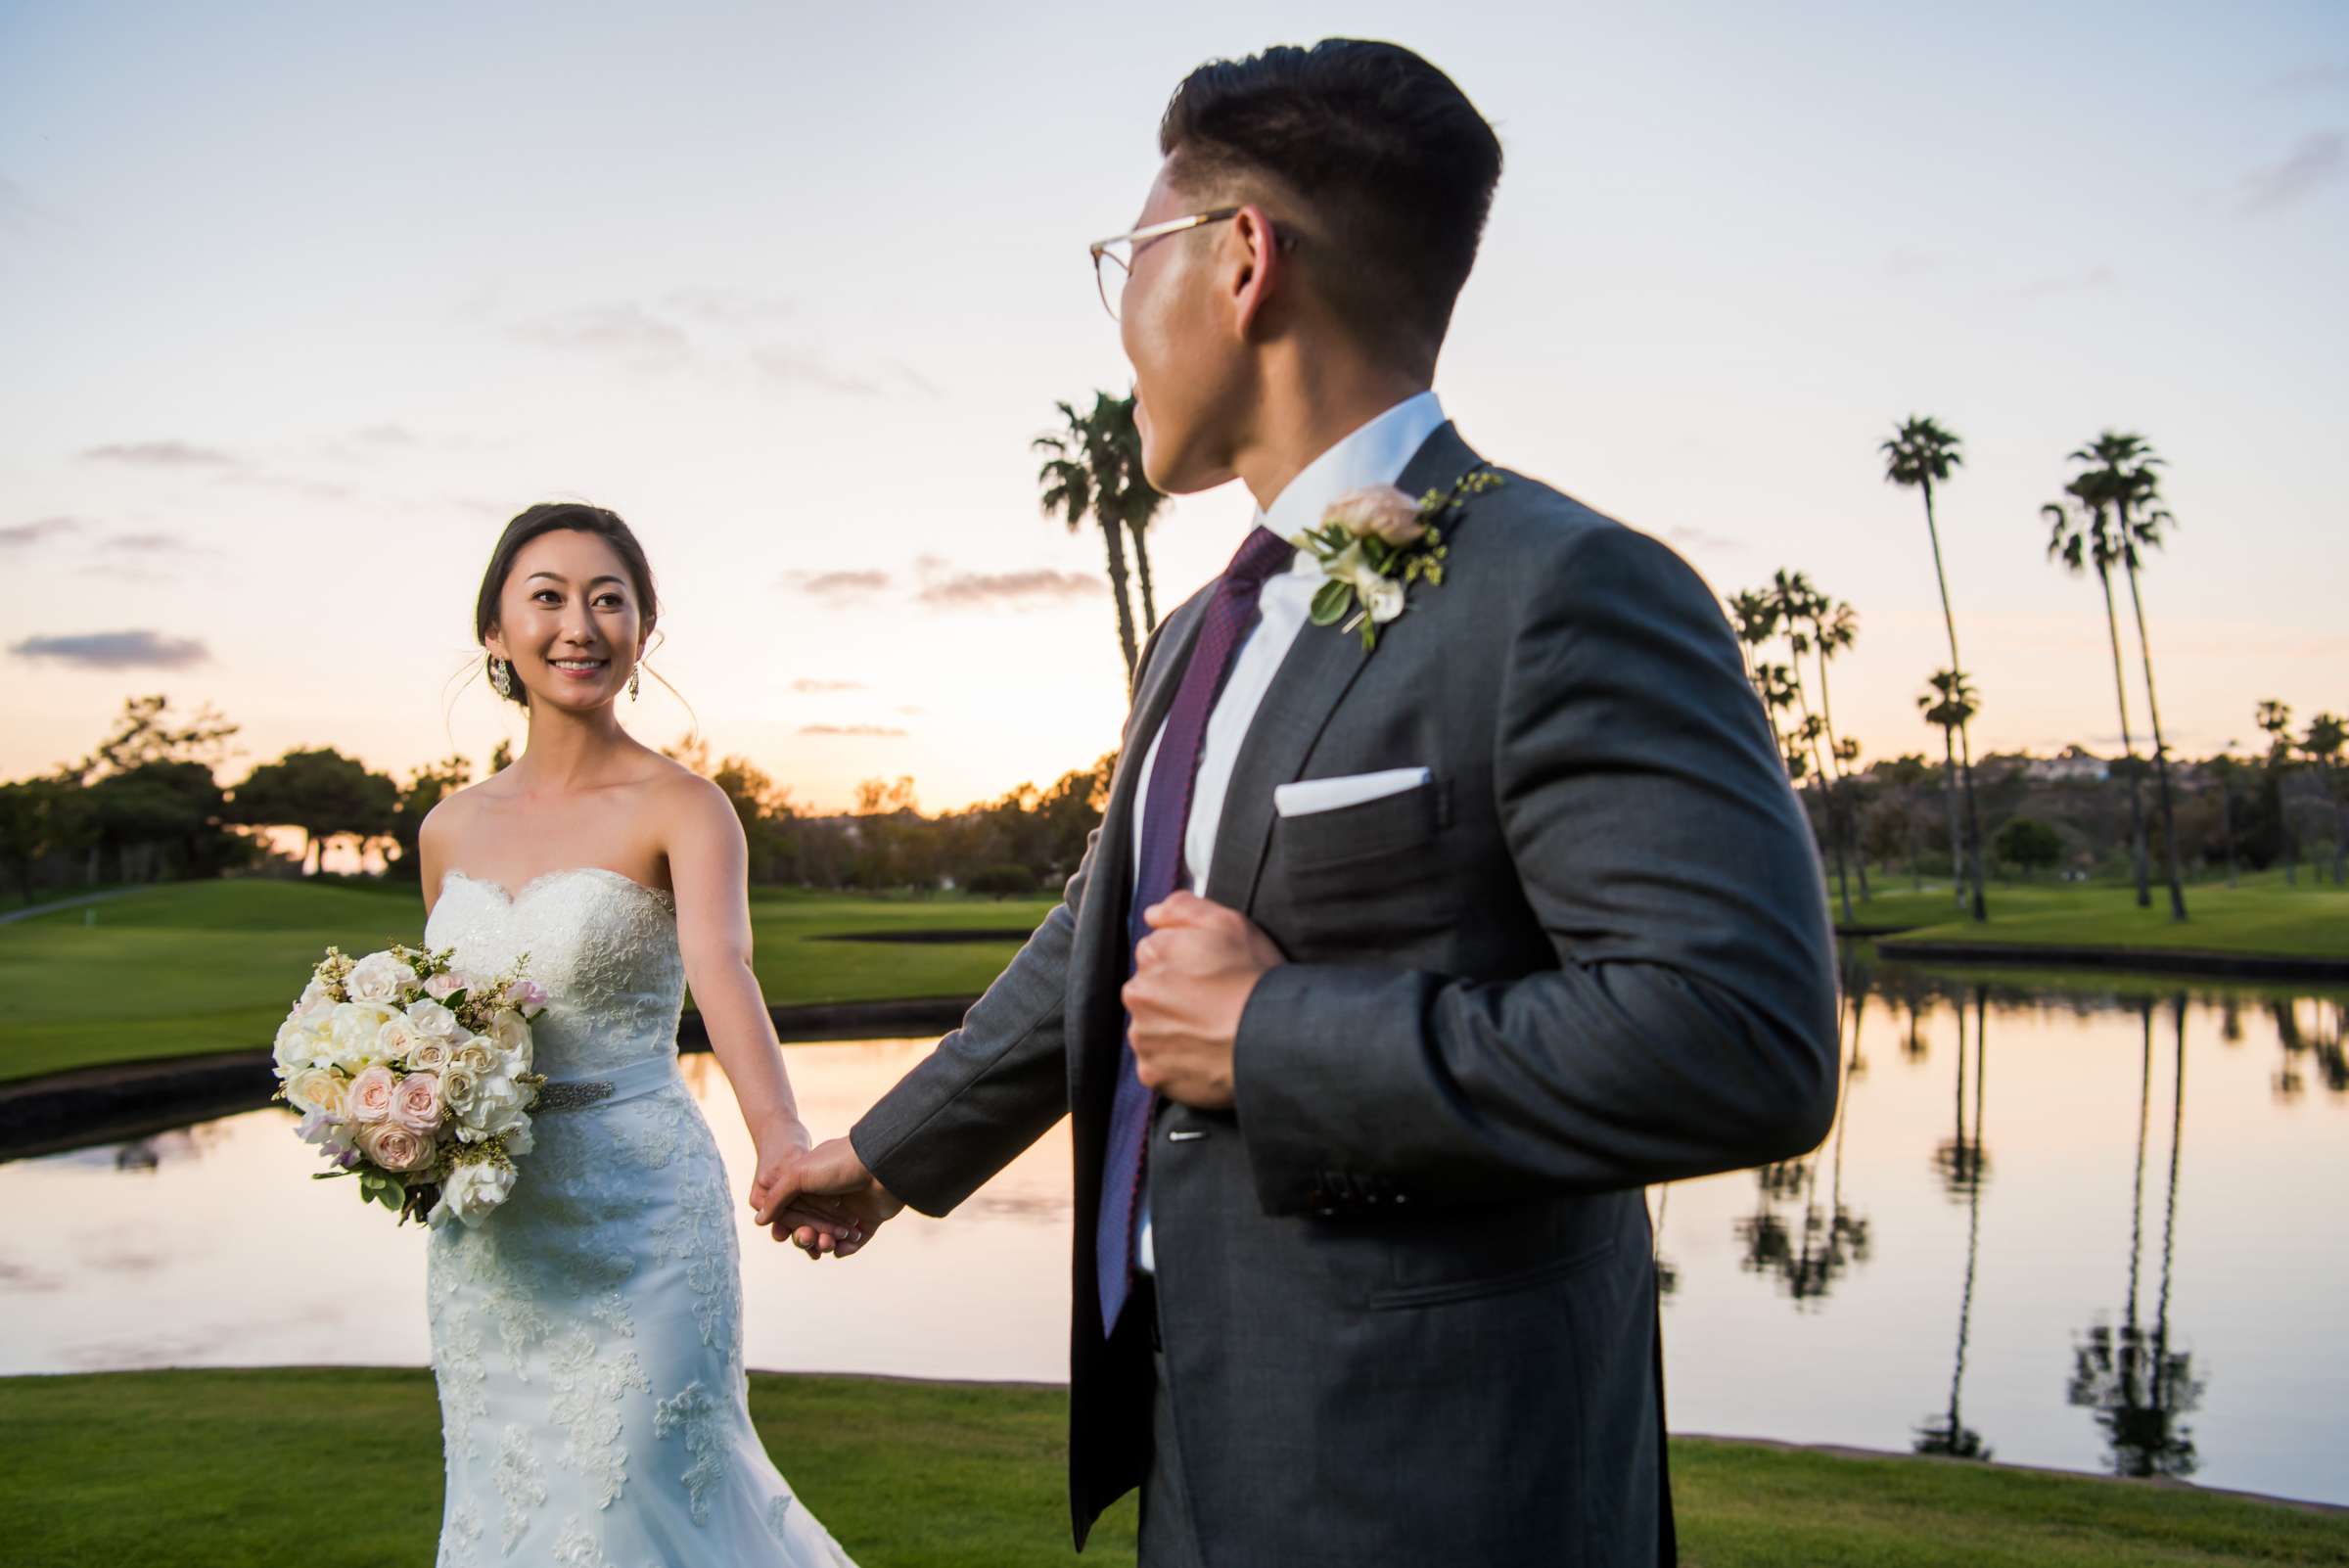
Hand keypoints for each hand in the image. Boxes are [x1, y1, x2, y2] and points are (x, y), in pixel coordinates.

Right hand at [749, 1135, 903, 1259]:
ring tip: (825, 1243)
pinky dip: (844, 1249)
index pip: (795, 1211)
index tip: (781, 1234)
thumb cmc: (837, 1163)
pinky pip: (853, 1244)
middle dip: (806, 1236)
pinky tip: (839, 1248)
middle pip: (811, 1227)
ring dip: (824, 1244)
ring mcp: (852, 1210)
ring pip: (831, 1237)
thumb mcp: (797, 1174)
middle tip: (807, 1237)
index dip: (788, 1225)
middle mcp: (832, 1197)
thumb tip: (759, 1220)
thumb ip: (777, 1197)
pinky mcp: (870, 1222)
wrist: (879, 1163)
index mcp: (814, 1184)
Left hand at [1121, 889, 1284, 1110]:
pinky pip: (1159, 1065)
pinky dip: (1177, 1063)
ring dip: (1173, 1030)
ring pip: (1152, 1028)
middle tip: (1213, 1004)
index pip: (1157, 953)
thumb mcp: (1227, 922)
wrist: (1269, 1038)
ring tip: (1211, 1032)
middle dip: (1174, 996)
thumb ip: (1182, 908)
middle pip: (1151, 991)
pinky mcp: (1152, 1073)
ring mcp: (1143, 1037)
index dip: (1187, 963)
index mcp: (1152, 955)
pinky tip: (1205, 1056)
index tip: (1211, 974)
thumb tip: (1153, 914)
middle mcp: (1137, 994)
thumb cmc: (1252, 978)